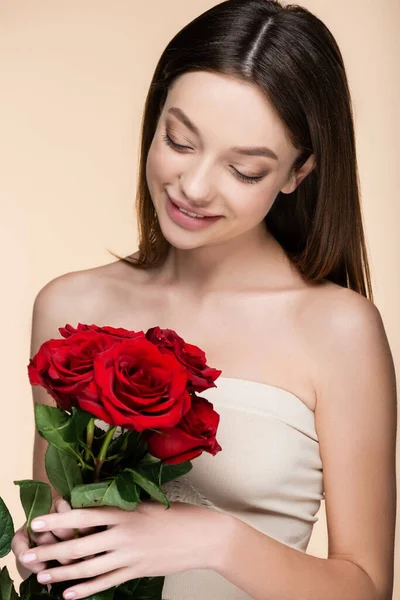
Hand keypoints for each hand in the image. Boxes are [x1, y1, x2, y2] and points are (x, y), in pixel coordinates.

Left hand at [18, 500, 230, 598]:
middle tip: (27, 555)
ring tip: (42, 577)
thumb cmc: (175, 515)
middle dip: (51, 551)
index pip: (84, 514)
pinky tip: (70, 595)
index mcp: (124, 511)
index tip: (38, 520)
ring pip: (89, 567)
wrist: (202, 536)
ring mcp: (130, 554)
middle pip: (80, 544)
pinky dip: (86, 590)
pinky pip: (106, 582)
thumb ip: (121, 508)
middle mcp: (123, 533)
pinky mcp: (137, 570)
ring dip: (63, 573)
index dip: (59, 518)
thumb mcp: (145, 504)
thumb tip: (95, 508)